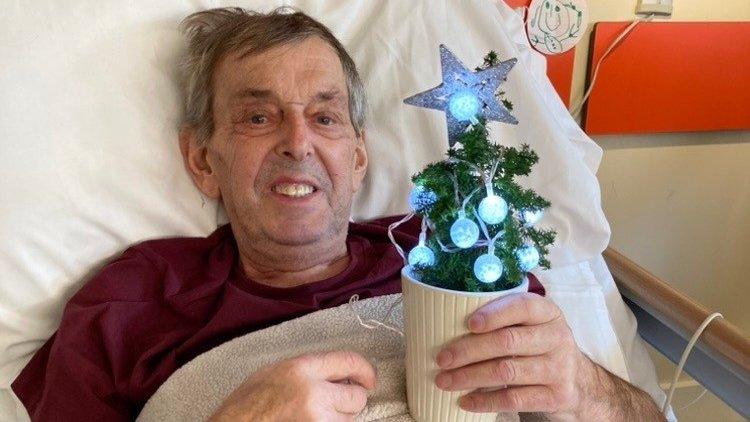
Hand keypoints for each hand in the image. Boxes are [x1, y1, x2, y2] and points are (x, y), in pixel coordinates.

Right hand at [209, 350, 376, 421]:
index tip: (369, 378)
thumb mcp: (273, 373)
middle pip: (357, 396)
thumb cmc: (245, 407)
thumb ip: (307, 370)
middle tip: (337, 404)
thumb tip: (337, 373)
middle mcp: (314, 393)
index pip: (349, 360)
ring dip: (338, 419)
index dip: (365, 370)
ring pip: (348, 420)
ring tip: (312, 417)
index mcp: (301, 369)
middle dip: (351, 400)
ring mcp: (318, 421)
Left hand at [433, 293, 590, 418]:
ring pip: (506, 371)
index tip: (468, 324)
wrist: (580, 383)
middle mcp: (557, 337)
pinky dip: (485, 401)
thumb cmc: (540, 346)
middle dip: (468, 350)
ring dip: (469, 377)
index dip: (494, 314)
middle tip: (442, 358)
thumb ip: (505, 320)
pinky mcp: (556, 396)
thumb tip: (450, 323)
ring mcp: (559, 368)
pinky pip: (514, 399)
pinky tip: (465, 400)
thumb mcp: (532, 325)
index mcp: (548, 313)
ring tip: (445, 380)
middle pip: (507, 341)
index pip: (522, 306)